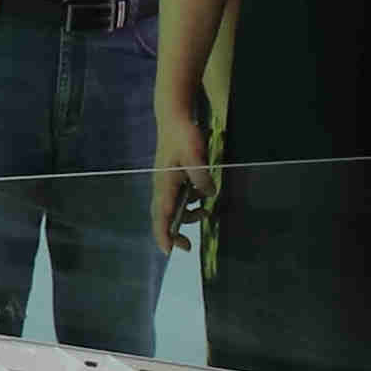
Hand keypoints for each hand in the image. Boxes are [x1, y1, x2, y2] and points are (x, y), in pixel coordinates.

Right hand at [152, 98, 216, 258]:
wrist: (174, 119)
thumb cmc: (182, 135)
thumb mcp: (196, 155)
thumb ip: (202, 177)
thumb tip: (209, 195)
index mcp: (164, 184)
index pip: (161, 216)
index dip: (164, 235)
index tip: (169, 251)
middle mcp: (162, 187)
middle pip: (163, 218)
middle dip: (173, 234)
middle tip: (188, 247)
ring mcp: (166, 183)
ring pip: (172, 209)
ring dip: (186, 217)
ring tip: (205, 215)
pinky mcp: (172, 179)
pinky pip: (178, 199)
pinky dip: (189, 204)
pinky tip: (202, 200)